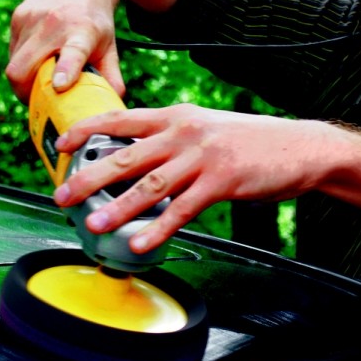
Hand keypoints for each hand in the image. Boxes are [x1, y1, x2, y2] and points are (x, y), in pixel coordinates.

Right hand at [5, 0, 124, 102]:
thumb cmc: (95, 21)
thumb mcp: (110, 46)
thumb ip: (111, 77)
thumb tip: (110, 107)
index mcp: (82, 32)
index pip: (72, 52)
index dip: (64, 70)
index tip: (59, 86)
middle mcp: (53, 23)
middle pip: (22, 70)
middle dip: (26, 94)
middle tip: (40, 101)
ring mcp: (31, 19)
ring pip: (13, 65)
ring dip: (24, 80)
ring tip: (40, 81)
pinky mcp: (17, 17)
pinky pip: (12, 53)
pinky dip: (21, 64)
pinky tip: (36, 61)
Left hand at [52, 104, 334, 252]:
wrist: (300, 147)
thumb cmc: (250, 142)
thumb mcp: (206, 127)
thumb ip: (172, 138)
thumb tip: (137, 158)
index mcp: (176, 116)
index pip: (122, 119)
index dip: (87, 130)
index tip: (60, 145)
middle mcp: (184, 132)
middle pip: (126, 155)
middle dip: (88, 176)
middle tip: (61, 194)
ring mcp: (202, 157)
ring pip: (149, 184)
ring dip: (117, 207)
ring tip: (93, 224)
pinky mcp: (221, 182)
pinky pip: (182, 210)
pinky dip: (159, 229)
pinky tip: (141, 244)